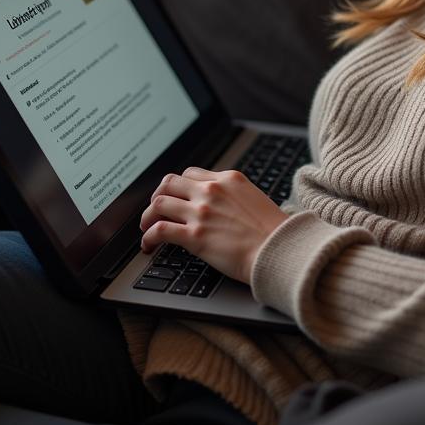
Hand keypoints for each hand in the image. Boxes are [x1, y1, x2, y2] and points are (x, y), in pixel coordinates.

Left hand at [139, 167, 289, 284]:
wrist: (278, 250)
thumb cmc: (273, 232)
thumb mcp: (254, 198)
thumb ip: (233, 195)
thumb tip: (221, 204)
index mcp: (227, 179)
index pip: (190, 173)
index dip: (178, 186)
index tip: (175, 197)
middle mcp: (211, 190)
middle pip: (169, 183)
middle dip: (158, 196)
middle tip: (155, 210)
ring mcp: (201, 212)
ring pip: (158, 204)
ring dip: (147, 217)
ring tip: (146, 228)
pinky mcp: (194, 235)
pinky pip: (159, 230)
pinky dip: (148, 237)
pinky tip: (148, 246)